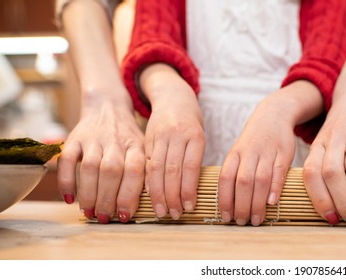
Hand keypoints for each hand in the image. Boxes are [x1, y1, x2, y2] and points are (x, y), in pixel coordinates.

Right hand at [57, 92, 145, 223]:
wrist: (107, 106)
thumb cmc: (126, 138)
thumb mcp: (141, 148)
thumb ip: (142, 173)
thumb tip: (140, 206)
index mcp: (135, 145)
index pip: (134, 170)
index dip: (128, 195)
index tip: (123, 216)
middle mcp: (115, 141)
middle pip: (111, 171)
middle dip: (106, 199)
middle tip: (103, 218)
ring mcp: (93, 138)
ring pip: (90, 167)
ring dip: (88, 193)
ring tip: (89, 212)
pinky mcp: (74, 138)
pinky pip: (67, 159)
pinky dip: (66, 180)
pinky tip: (69, 198)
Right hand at [141, 64, 204, 219]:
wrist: (172, 96)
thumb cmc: (191, 121)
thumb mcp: (199, 136)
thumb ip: (194, 160)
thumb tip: (191, 192)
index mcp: (195, 136)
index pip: (190, 167)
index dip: (188, 189)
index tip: (189, 207)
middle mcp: (177, 135)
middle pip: (172, 170)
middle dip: (173, 196)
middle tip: (174, 214)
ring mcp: (160, 136)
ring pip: (157, 169)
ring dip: (159, 193)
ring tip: (162, 210)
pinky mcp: (147, 139)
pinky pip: (146, 163)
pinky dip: (148, 181)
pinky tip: (149, 195)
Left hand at [219, 81, 322, 225]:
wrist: (273, 115)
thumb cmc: (253, 142)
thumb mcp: (238, 153)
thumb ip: (233, 174)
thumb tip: (227, 204)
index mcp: (234, 155)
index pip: (225, 178)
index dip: (224, 199)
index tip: (225, 217)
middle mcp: (249, 153)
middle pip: (242, 182)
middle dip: (241, 205)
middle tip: (242, 222)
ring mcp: (267, 153)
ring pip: (260, 179)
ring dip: (257, 202)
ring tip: (256, 219)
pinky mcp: (284, 153)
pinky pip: (279, 171)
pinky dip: (275, 188)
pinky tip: (272, 203)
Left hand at [303, 77, 345, 225]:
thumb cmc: (340, 128)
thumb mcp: (325, 145)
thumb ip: (323, 171)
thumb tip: (330, 209)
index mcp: (318, 146)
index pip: (311, 174)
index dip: (319, 198)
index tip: (331, 220)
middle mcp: (333, 139)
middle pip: (332, 174)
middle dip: (342, 202)